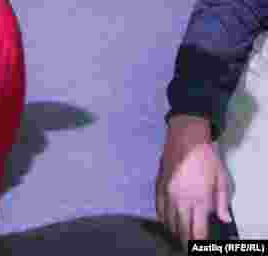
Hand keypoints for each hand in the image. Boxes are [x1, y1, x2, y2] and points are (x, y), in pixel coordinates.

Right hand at [156, 115, 231, 244]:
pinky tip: (166, 223)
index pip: (197, 230)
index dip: (198, 242)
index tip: (199, 247)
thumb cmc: (207, 158)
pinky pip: (158, 209)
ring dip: (174, 231)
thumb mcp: (222, 179)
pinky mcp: (159, 186)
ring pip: (167, 221)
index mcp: (199, 199)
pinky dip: (162, 219)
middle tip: (188, 246)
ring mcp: (167, 194)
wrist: (186, 138)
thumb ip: (222, 201)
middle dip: (184, 241)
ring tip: (179, 236)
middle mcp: (181, 200)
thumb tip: (223, 218)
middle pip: (180, 229)